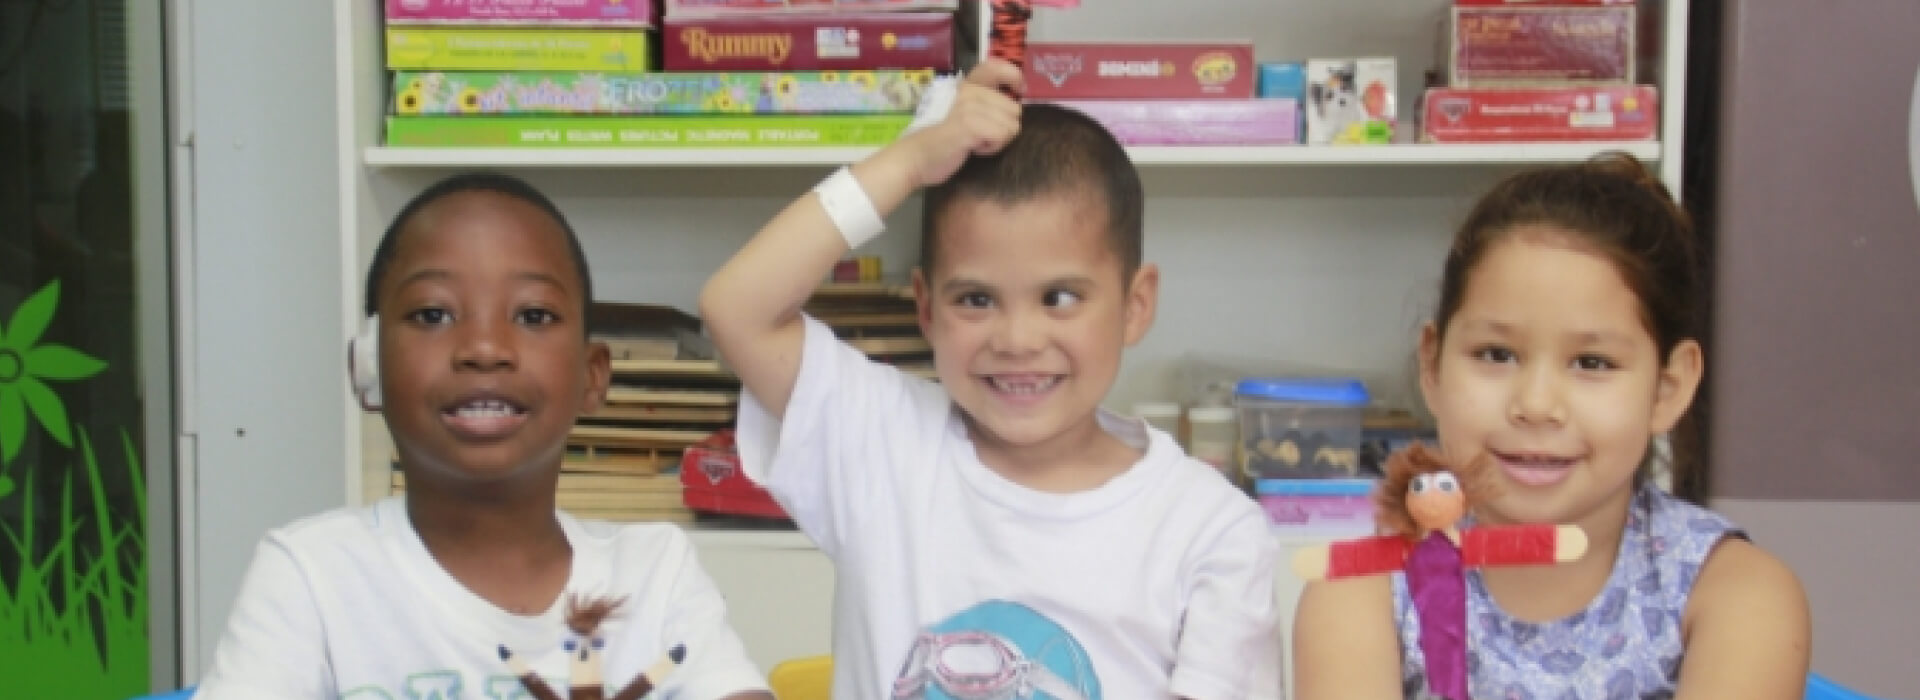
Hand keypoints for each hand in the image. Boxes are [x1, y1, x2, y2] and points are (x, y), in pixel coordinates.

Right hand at [896, 59, 1023, 187]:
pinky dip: (992, 147)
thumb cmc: (943, 142)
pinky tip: (973, 147)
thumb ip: (985, 105)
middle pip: (1014, 109)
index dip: (1014, 76)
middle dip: (1003, 128)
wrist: (916, 158)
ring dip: (998, 140)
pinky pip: (1002, 135)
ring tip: (974, 142)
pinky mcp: (970, 123)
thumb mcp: (964, 115)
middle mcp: (968, 91)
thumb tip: (1016, 105)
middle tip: (979, 136)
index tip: (1018, 91)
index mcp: (967, 86)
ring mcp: (969, 105)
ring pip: (1012, 125)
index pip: (995, 66)